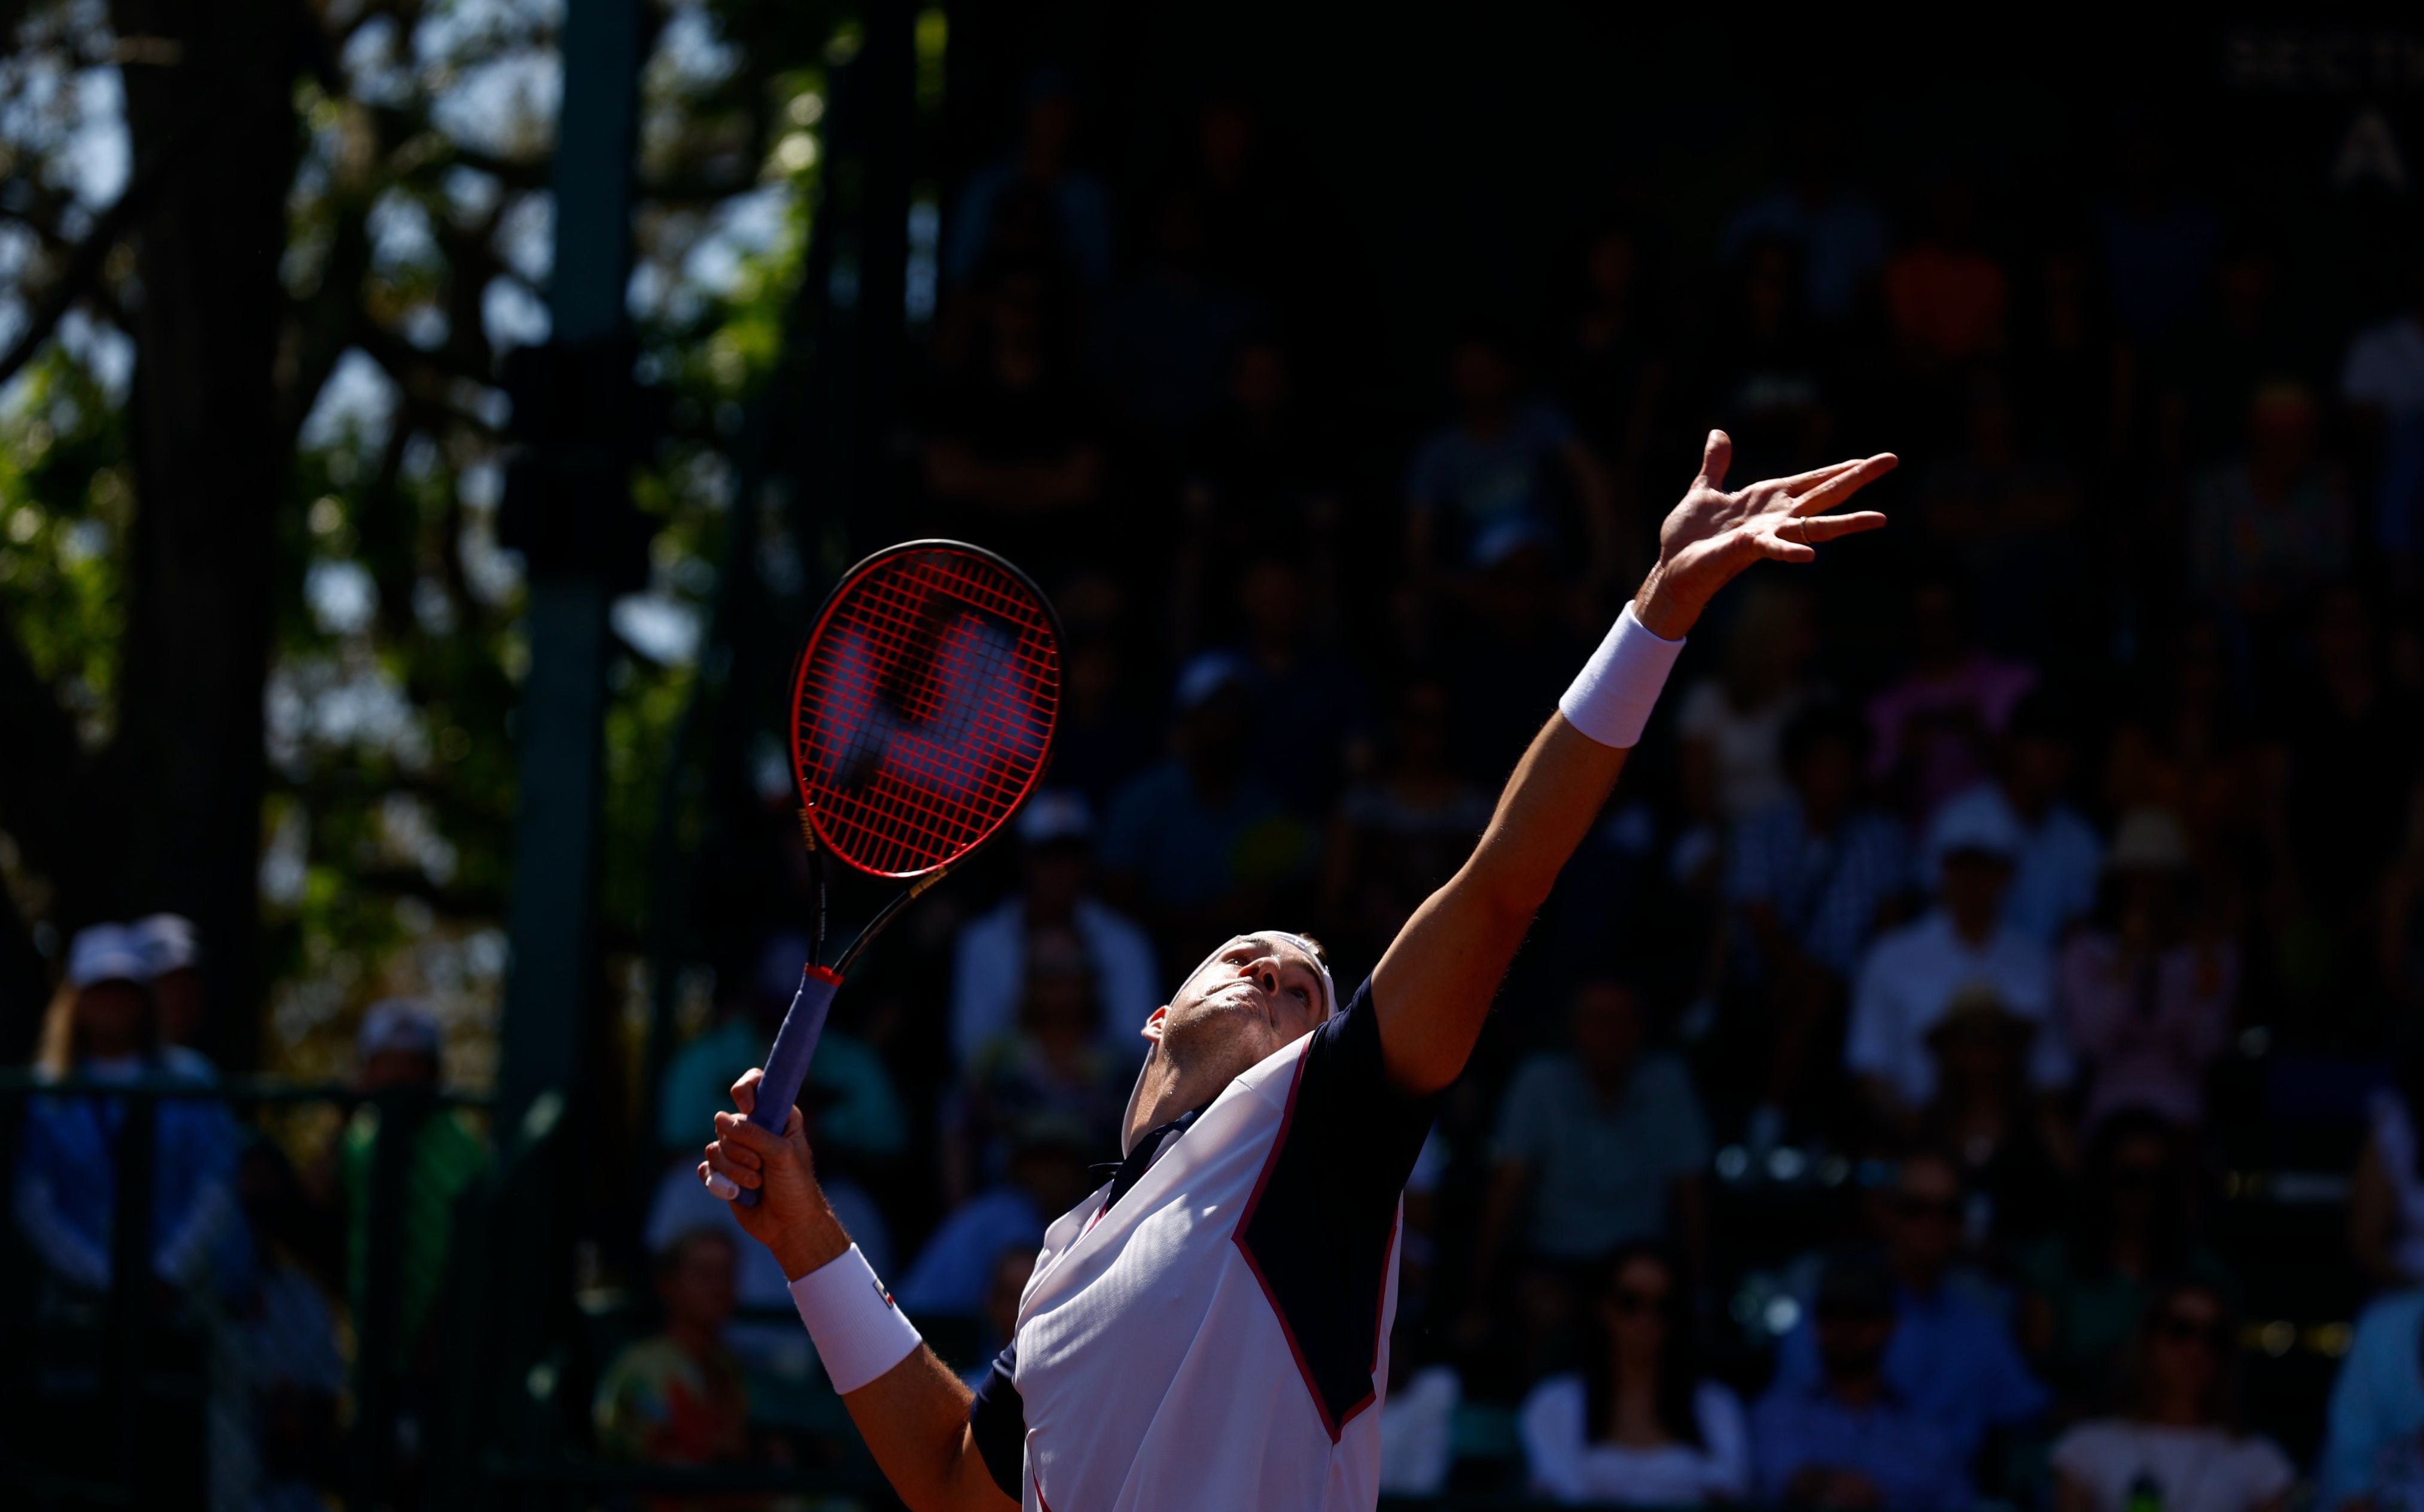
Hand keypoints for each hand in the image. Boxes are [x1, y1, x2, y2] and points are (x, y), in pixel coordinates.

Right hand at [700, 1068, 848, 1279]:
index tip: (748, 1110)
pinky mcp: (723, 1172)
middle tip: (762, 1166)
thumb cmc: (795, 1186)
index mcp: (777, 1116)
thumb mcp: (781, 1154)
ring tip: (756, 1183)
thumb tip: (720, 1119)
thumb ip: (753, 1134)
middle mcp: (755, 1129)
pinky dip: (719, 1180)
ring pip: (715, 1147)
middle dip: (742, 1149)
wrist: (790, 1225)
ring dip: (734, 1169)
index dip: (744, 1091)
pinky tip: (736, 1191)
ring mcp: (738, 1151)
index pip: (754, 1084)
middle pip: (727, 1122)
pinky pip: (706, 1166)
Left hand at [1633, 430, 1894, 638]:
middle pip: (1825, 493)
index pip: (1812, 480)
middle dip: (1857, 477)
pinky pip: (1773, 549)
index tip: (1869, 459)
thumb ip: (1716, 464)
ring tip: (1880, 518)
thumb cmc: (1689, 535)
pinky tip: (1810, 556)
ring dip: (1847, 522)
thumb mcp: (1704, 490)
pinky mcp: (1746, 548)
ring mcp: (1766, 534)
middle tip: (1892, 460)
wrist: (1672, 566)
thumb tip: (1718, 434)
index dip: (1839, 468)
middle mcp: (1775, 516)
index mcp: (1767, 498)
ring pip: (1814, 524)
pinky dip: (1790, 551)